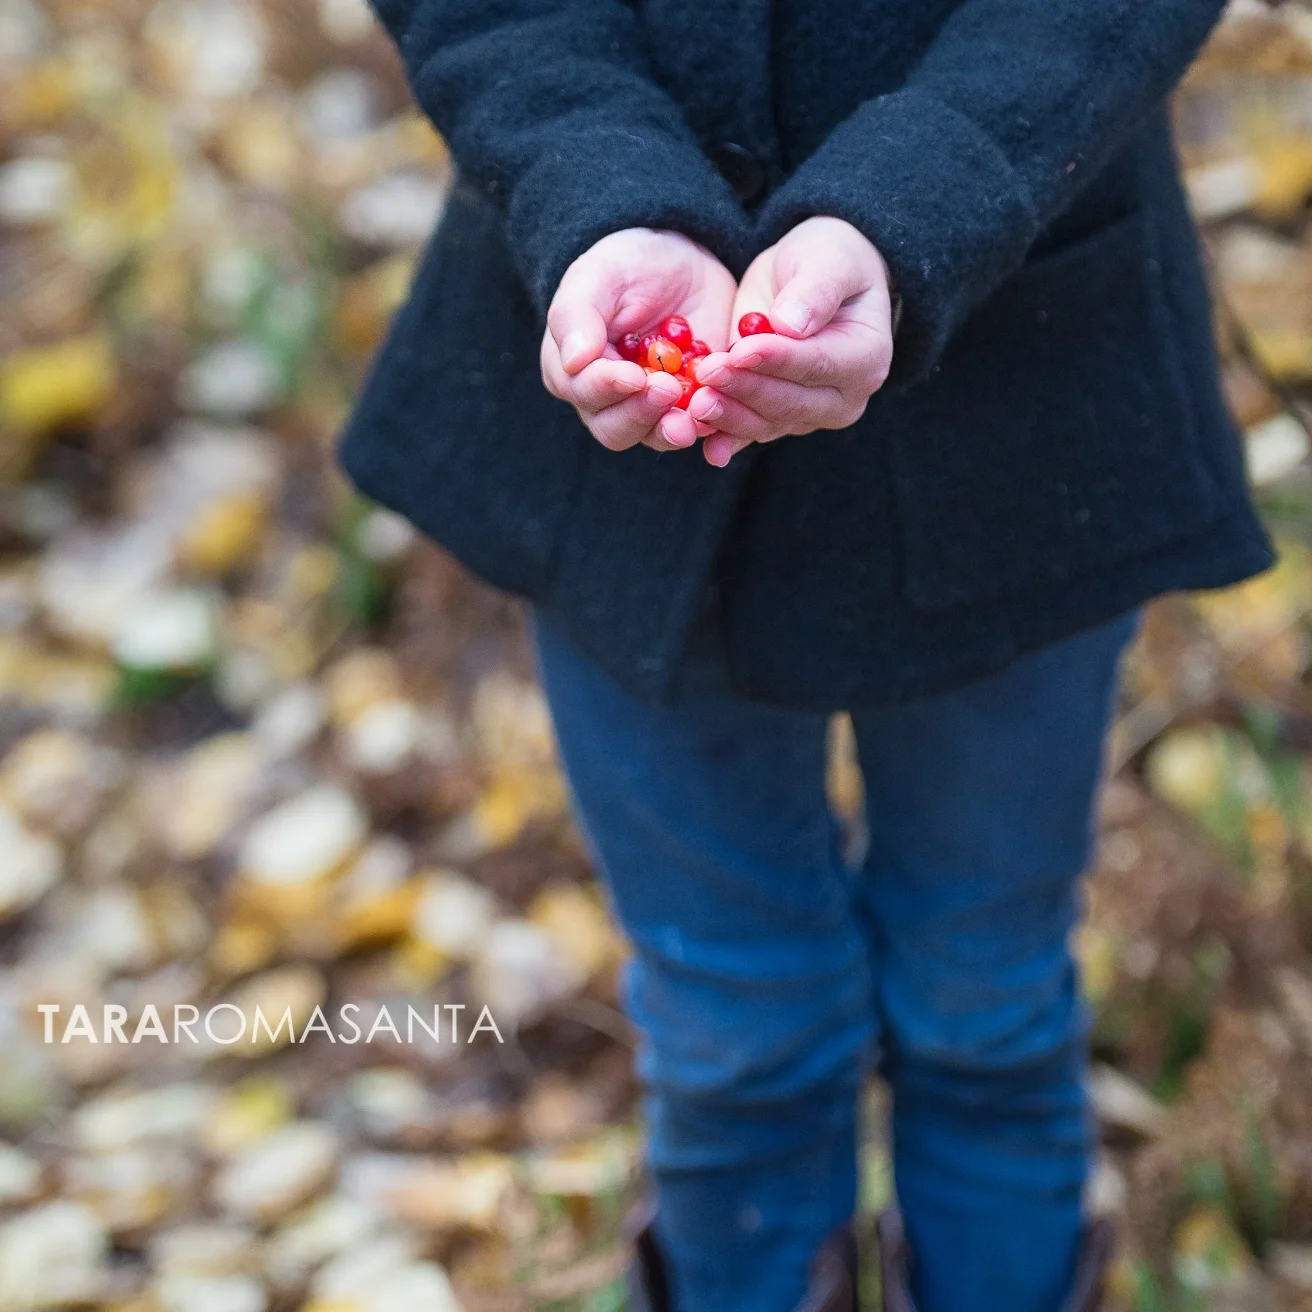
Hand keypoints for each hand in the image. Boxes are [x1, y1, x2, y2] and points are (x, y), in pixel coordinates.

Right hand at [541, 229, 735, 452]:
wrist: (683, 264)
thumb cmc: (628, 265)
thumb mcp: (598, 275)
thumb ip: (577, 315)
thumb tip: (573, 362)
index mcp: (573, 371)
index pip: (584, 393)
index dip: (607, 388)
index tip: (633, 376)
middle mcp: (607, 401)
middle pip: (615, 429)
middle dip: (641, 414)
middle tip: (668, 390)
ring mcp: (649, 409)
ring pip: (654, 435)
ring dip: (673, 429)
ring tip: (693, 417)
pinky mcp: (688, 408)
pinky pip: (697, 427)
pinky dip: (708, 422)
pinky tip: (719, 409)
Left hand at [688, 217, 895, 466]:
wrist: (809, 280)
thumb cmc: (826, 261)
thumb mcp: (828, 260)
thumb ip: (816, 290)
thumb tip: (792, 325)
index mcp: (866, 357)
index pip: (817, 364)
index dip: (777, 360)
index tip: (740, 349)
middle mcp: (845, 398)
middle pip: (791, 402)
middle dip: (747, 389)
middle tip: (708, 374)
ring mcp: (812, 415)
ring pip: (769, 424)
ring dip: (730, 417)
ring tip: (696, 404)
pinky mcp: (780, 421)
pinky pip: (751, 434)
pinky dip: (727, 440)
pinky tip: (706, 446)